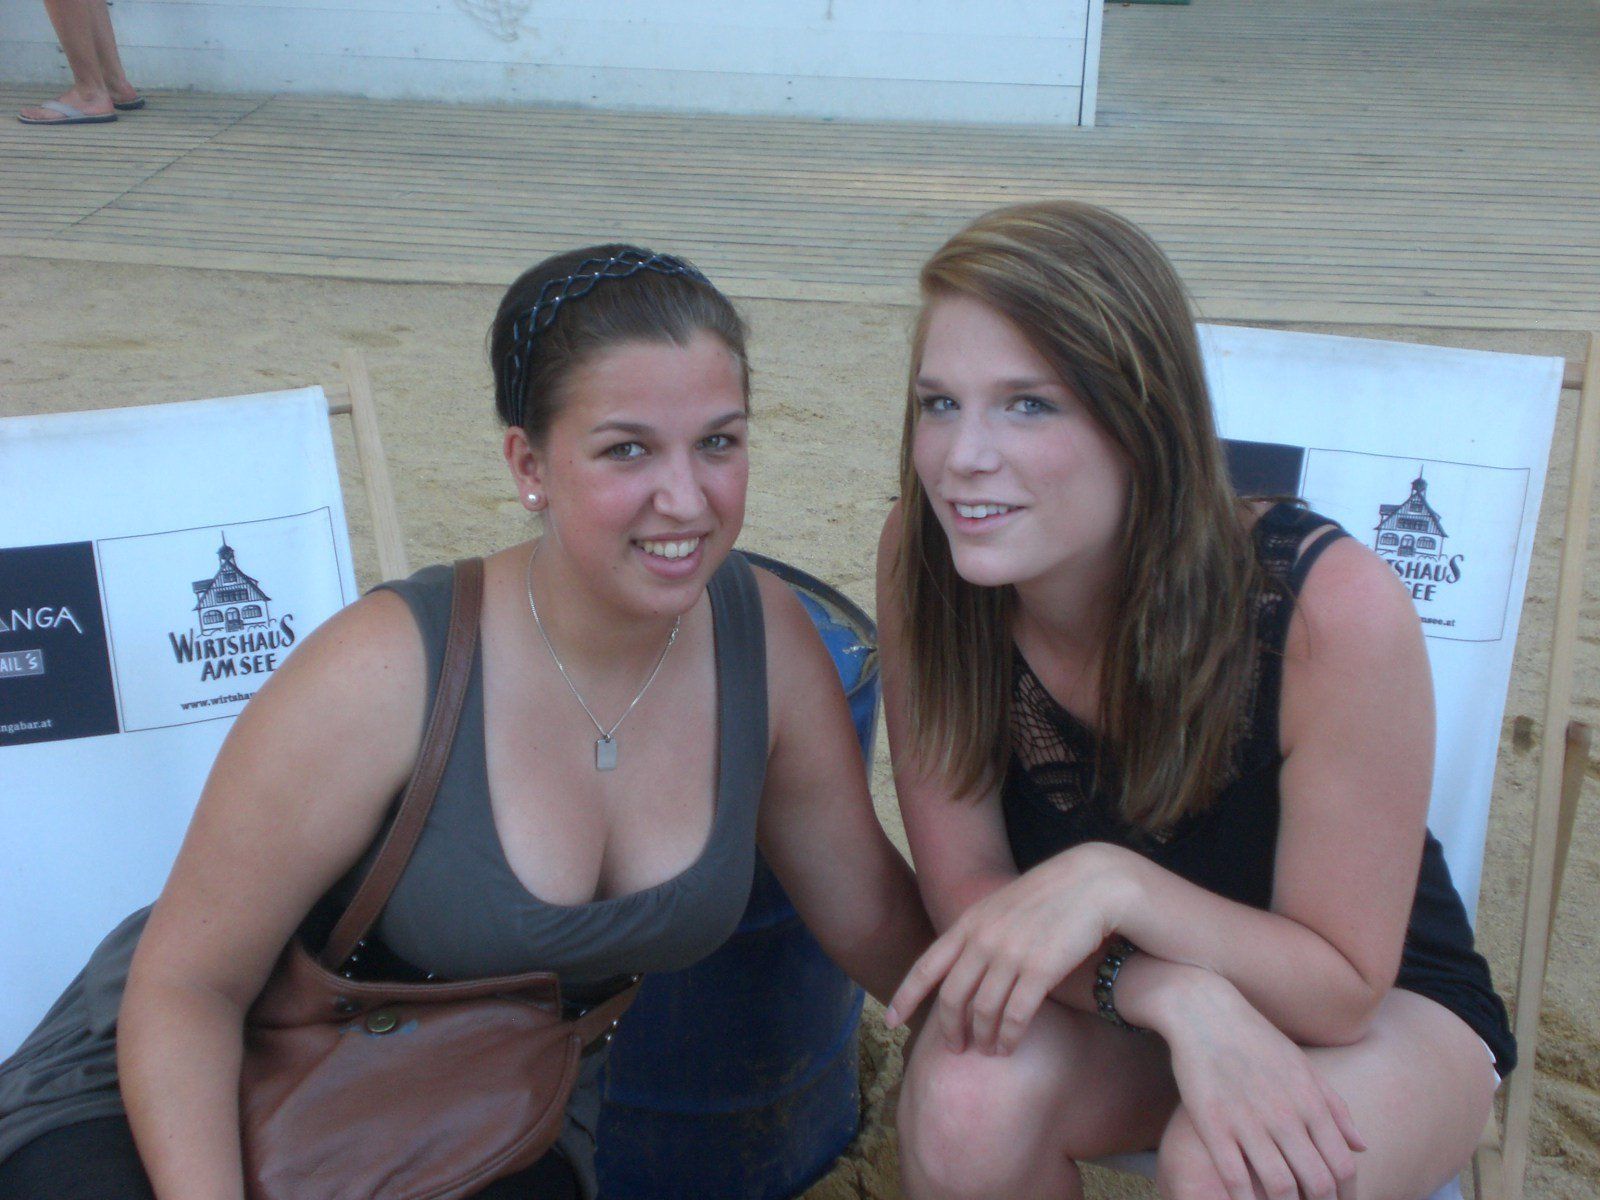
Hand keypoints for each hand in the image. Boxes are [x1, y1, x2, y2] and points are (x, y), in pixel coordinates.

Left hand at [884, 843, 1133, 1054]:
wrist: (1094, 883)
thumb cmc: (1051, 898)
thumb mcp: (1003, 907)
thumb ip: (980, 932)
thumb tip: (963, 965)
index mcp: (970, 922)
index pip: (927, 966)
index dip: (905, 996)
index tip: (889, 1021)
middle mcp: (984, 938)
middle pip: (952, 997)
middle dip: (949, 1029)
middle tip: (954, 1049)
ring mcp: (1011, 953)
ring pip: (983, 1011)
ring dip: (982, 1038)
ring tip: (987, 1052)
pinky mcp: (1040, 969)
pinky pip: (1015, 1015)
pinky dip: (1008, 1036)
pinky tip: (1008, 1047)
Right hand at [1155, 970, 1364, 1199]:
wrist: (1205, 1012)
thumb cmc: (1257, 1040)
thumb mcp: (1304, 1067)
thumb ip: (1336, 1108)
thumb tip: (1362, 1147)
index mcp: (1311, 1102)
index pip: (1343, 1166)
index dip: (1346, 1196)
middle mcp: (1285, 1115)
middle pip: (1317, 1184)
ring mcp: (1248, 1121)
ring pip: (1280, 1187)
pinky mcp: (1213, 1125)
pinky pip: (1235, 1178)